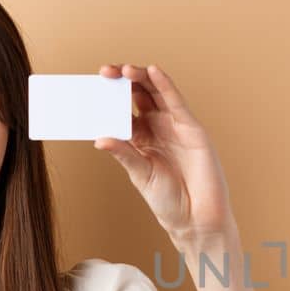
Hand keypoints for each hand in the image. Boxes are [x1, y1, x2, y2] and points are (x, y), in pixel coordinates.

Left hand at [92, 64, 237, 246]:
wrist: (196, 219)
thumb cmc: (168, 201)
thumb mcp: (139, 174)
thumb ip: (123, 154)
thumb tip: (99, 139)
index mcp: (142, 138)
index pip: (124, 109)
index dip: (110, 96)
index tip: (93, 87)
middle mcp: (159, 127)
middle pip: (139, 94)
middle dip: (123, 81)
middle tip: (105, 72)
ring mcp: (176, 126)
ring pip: (157, 93)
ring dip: (141, 77)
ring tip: (124, 70)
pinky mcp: (192, 129)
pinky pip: (177, 102)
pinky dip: (165, 85)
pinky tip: (154, 72)